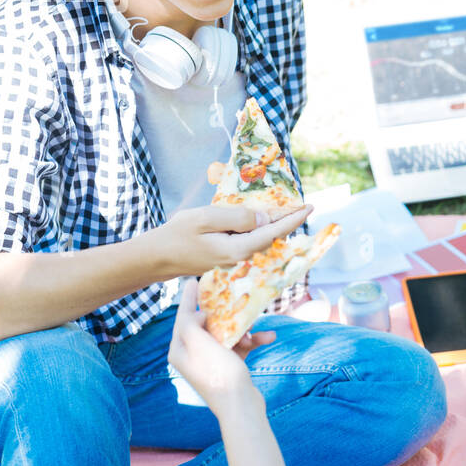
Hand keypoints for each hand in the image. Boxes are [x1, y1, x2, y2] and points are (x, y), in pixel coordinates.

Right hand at [151, 204, 311, 277]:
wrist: (156, 258)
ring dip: (272, 225)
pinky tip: (258, 219)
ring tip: (283, 209)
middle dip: (286, 221)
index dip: (293, 219)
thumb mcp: (206, 218)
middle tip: (300, 205)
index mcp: (239, 248)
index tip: (309, 207)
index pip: (274, 232)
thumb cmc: (178, 235)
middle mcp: (241, 258)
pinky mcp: (227, 258)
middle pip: (271, 237)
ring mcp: (234, 260)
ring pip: (261, 240)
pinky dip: (258, 230)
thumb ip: (237, 217)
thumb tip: (263, 219)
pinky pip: (249, 242)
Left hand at [167, 277, 276, 414]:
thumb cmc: (218, 373)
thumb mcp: (199, 343)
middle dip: (222, 314)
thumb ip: (191, 323)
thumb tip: (199, 315)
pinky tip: (268, 337)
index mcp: (180, 349)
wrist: (240, 405)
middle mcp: (192, 354)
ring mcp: (211, 361)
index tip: (193, 280)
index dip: (189, 298)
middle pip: (206, 324)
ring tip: (252, 332)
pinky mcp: (228, 366)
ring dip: (242, 330)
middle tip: (229, 296)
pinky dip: (252, 341)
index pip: (183, 317)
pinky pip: (239, 346)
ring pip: (225, 334)